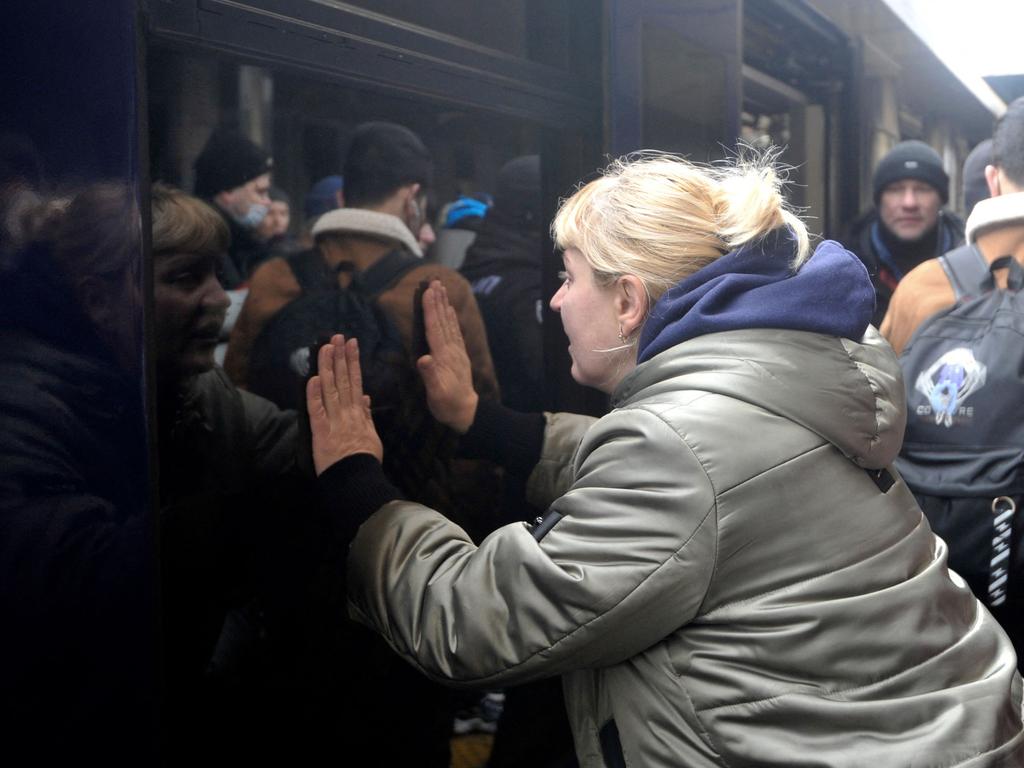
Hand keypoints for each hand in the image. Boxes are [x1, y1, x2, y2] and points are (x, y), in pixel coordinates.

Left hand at [306, 335, 383, 475]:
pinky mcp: (321, 431)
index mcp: (359, 413)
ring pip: (330, 389)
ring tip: (326, 347)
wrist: (356, 479)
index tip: (351, 344)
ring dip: (328, 367)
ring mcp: (334, 420)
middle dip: (340, 357)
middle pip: (343, 379)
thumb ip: (367, 416)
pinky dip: (314, 394)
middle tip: (338, 336)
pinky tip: (313, 378)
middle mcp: (347, 412)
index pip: (356, 381)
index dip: (353, 361)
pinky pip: (316, 410)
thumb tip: (366, 397)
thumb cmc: (365, 460)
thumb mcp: (372, 436)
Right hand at [416, 280, 477, 433]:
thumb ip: (430, 375)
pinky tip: (449, 311)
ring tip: (441, 289)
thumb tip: (423, 358)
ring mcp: (456, 352)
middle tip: (435, 282)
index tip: (427, 291)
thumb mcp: (435, 393)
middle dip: (438, 301)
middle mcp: (451, 350)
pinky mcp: (459, 356)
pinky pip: (454, 332)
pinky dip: (451, 319)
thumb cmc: (446, 404)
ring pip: (449, 323)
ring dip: (444, 306)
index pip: (434, 328)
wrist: (466, 412)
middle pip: (442, 321)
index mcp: (442, 356)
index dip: (430, 309)